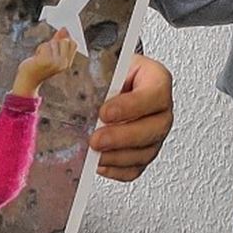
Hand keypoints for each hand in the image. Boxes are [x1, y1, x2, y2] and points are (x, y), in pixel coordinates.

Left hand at [11, 28, 77, 96]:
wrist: (27, 81)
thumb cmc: (38, 66)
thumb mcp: (50, 54)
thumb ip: (58, 41)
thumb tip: (64, 28)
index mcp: (66, 63)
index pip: (73, 44)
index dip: (66, 38)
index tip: (57, 38)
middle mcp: (63, 64)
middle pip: (65, 41)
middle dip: (55, 41)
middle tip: (47, 50)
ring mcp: (56, 63)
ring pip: (53, 42)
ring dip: (45, 46)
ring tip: (40, 55)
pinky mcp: (46, 61)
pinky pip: (45, 45)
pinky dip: (39, 49)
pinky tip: (37, 57)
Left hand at [90, 54, 172, 181]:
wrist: (115, 83)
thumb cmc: (113, 72)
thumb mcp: (107, 62)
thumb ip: (97, 69)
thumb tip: (70, 70)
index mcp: (157, 79)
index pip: (154, 94)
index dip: (130, 106)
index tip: (105, 112)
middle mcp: (161, 109)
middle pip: (154, 128)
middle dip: (121, 138)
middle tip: (96, 139)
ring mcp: (156, 133)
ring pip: (145, 152)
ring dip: (117, 157)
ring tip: (94, 154)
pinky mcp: (144, 152)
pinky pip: (135, 168)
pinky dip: (117, 170)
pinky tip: (100, 164)